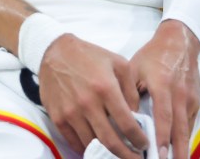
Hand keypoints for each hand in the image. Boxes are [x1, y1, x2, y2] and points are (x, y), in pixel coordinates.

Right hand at [39, 34, 146, 158]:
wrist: (55, 52)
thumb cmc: (90, 57)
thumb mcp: (118, 63)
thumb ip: (131, 89)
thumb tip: (137, 115)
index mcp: (106, 88)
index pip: (127, 124)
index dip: (139, 139)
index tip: (144, 145)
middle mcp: (88, 103)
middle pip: (111, 141)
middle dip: (127, 155)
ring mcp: (70, 112)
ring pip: (92, 144)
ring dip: (107, 153)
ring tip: (117, 153)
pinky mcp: (57, 117)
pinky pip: (74, 142)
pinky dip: (87, 149)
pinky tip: (96, 148)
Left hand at [130, 20, 199, 158]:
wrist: (178, 41)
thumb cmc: (152, 56)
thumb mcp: (135, 68)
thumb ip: (129, 92)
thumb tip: (123, 118)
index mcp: (162, 84)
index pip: (163, 115)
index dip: (162, 135)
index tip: (157, 152)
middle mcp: (179, 94)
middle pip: (179, 128)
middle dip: (175, 150)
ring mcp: (190, 98)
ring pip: (187, 128)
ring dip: (182, 148)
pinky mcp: (196, 101)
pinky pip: (190, 123)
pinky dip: (185, 138)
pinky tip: (180, 151)